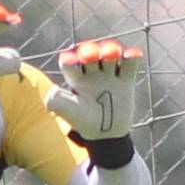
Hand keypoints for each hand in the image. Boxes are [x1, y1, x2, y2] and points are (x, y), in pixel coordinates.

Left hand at [48, 39, 144, 154]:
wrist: (106, 133)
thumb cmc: (83, 121)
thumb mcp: (67, 112)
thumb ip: (55, 100)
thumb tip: (53, 89)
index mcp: (75, 78)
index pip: (70, 63)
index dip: (69, 60)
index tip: (69, 62)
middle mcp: (91, 72)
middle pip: (91, 53)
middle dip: (90, 51)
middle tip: (89, 55)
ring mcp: (109, 74)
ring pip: (110, 54)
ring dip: (110, 50)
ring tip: (111, 54)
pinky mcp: (126, 79)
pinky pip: (130, 63)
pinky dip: (131, 56)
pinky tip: (130, 54)